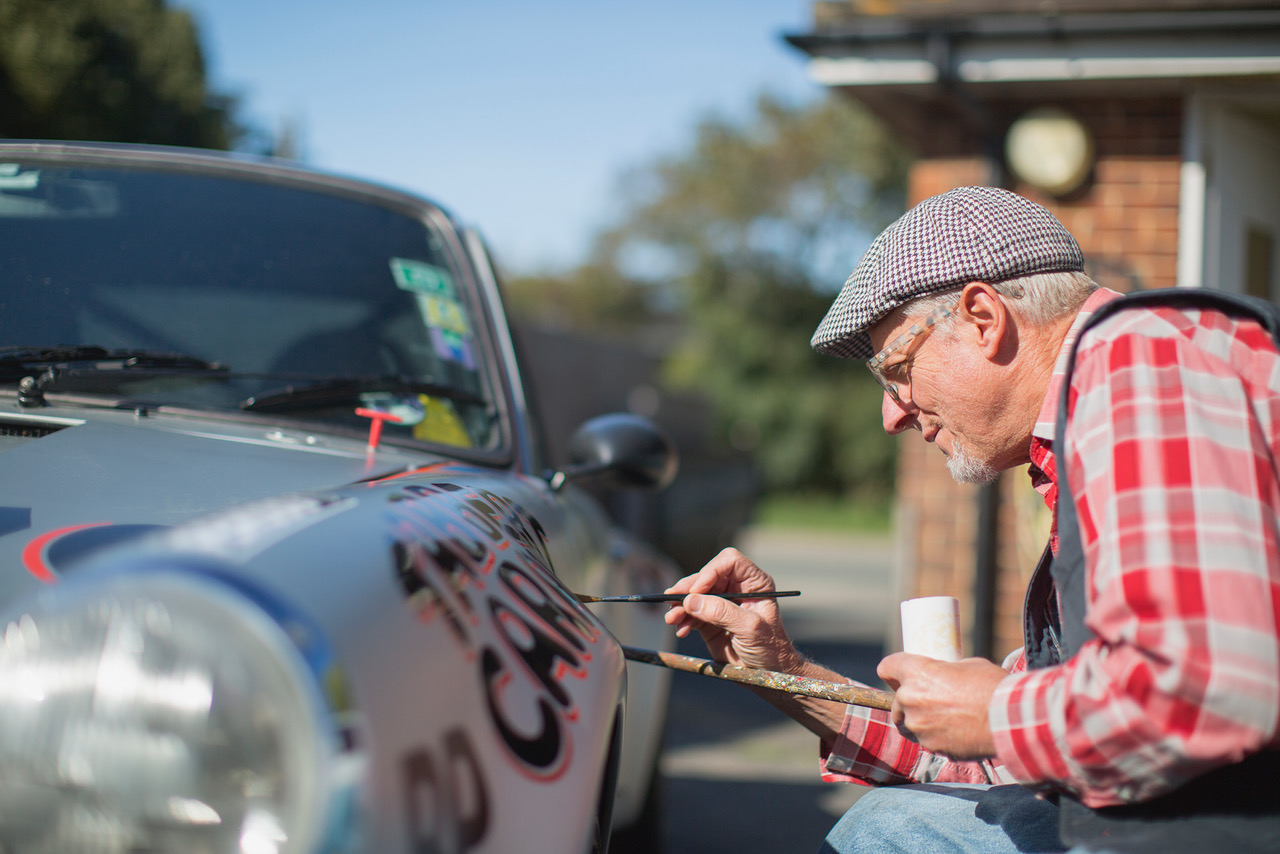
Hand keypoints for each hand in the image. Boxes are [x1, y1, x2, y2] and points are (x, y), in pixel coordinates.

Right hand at [663, 548, 803, 673]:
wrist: (767, 673)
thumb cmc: (770, 648)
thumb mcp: (750, 628)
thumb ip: (722, 613)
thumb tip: (692, 601)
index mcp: (754, 583)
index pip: (730, 562)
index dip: (711, 571)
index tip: (698, 590)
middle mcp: (737, 588)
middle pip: (707, 576)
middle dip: (688, 589)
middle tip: (672, 599)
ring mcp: (722, 603)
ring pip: (695, 594)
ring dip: (681, 605)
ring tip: (672, 619)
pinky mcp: (710, 619)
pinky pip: (691, 613)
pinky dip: (683, 619)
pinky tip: (681, 630)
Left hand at [877, 653, 1007, 759]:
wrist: (1010, 721)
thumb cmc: (992, 687)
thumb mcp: (968, 666)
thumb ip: (946, 671)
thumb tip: (944, 676)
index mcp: (917, 673)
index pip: (887, 667)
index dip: (893, 670)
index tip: (898, 675)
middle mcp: (911, 700)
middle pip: (896, 701)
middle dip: (910, 701)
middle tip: (932, 700)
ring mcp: (919, 726)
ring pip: (910, 724)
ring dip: (922, 721)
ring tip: (947, 718)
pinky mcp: (931, 746)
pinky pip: (928, 740)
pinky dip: (938, 737)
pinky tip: (958, 732)